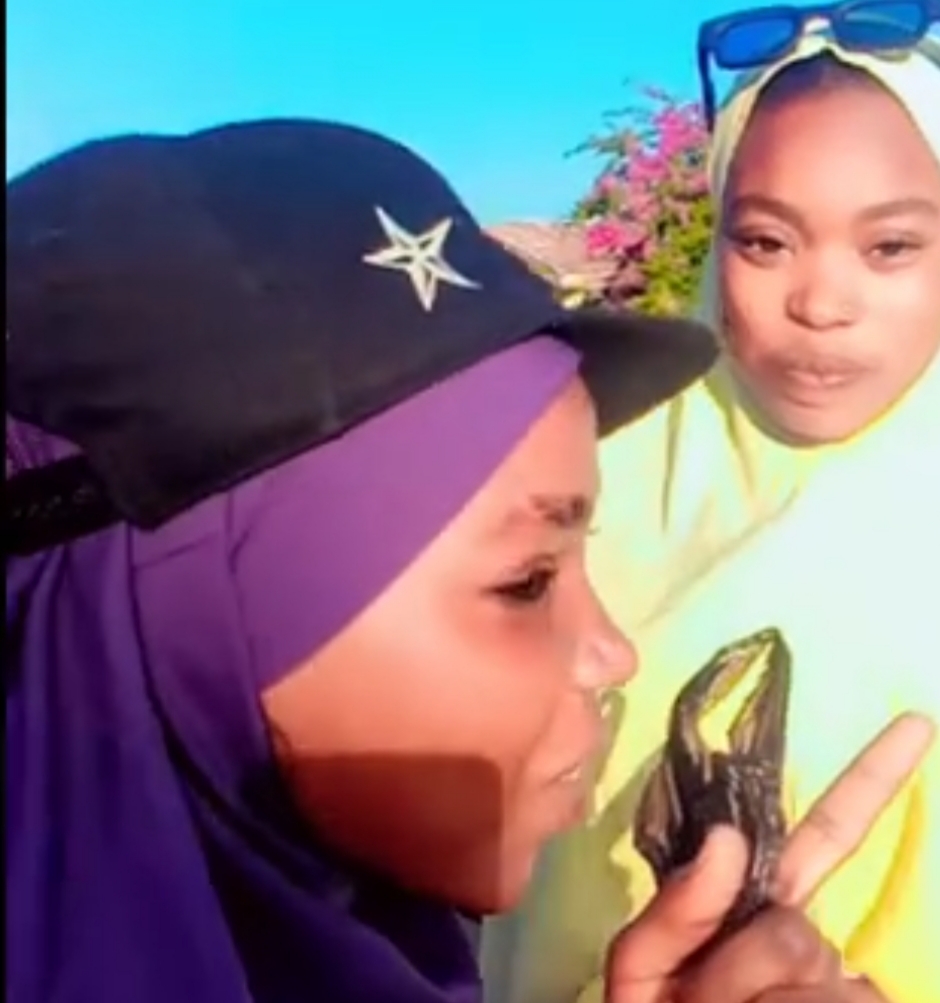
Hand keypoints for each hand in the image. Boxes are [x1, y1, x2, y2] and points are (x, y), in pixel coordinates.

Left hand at [603, 712, 934, 1002]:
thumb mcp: (642, 972)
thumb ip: (675, 912)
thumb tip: (729, 838)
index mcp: (754, 906)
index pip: (822, 838)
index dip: (871, 780)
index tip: (918, 722)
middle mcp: (806, 938)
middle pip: (794, 932)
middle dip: (731, 976)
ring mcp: (834, 983)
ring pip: (814, 982)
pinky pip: (834, 1002)